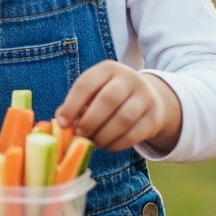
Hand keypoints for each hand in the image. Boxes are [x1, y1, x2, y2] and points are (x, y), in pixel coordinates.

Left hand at [55, 61, 182, 152]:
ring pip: (123, 119)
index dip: (72, 105)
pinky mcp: (154, 117)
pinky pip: (134, 134)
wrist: (149, 98)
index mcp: (107, 69)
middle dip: (89, 121)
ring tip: (92, 143)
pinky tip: (107, 146)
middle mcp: (129, 79)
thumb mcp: (93, 92)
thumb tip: (60, 123)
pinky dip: (117, 144)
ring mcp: (145, 97)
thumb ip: (77, 105)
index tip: (61, 123)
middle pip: (107, 100)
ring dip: (103, 135)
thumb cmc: (110, 95)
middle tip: (79, 135)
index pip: (86, 84)